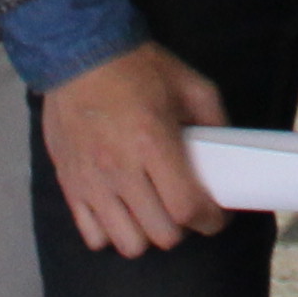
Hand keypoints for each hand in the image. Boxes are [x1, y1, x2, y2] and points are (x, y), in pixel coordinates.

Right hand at [42, 42, 230, 254]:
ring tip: (153, 214)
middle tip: (185, 209)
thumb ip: (214, 121)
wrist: (78, 52)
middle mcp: (120, 168)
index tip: (217, 216)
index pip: (187, 208)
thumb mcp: (189, 84)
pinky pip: (92, 236)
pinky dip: (112, 234)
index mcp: (153, 142)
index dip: (210, 221)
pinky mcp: (70, 185)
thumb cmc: (136, 67)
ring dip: (148, 235)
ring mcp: (91, 180)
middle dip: (183, 228)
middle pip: (161, 234)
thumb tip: (227, 153)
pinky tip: (123, 213)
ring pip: (127, 243)